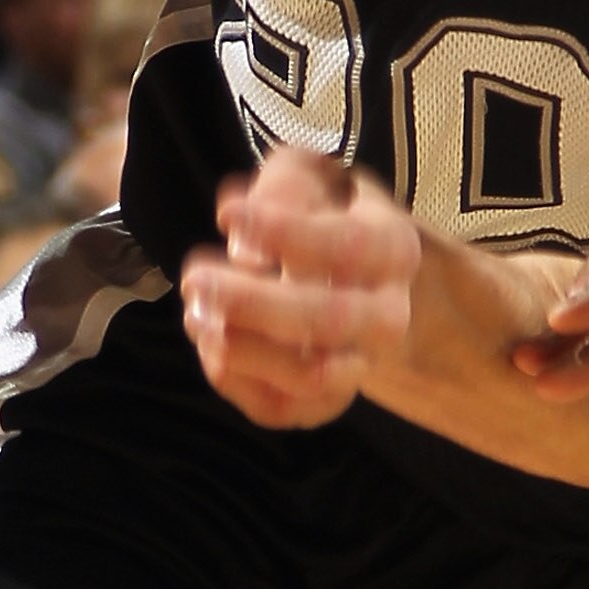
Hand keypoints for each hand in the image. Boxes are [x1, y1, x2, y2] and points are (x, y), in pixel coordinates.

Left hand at [180, 148, 418, 429]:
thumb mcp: (309, 178)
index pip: (349, 247)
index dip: (286, 232)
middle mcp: (388, 315)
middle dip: (253, 303)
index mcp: (393, 250)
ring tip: (196, 313)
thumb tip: (238, 222)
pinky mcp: (323, 404)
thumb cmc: (321, 219)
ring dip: (242, 348)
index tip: (228, 214)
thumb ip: (282, 185)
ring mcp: (360, 366)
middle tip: (195, 278)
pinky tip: (209, 342)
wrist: (350, 280)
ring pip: (311, 377)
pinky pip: (281, 410)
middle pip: (330, 320)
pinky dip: (235, 382)